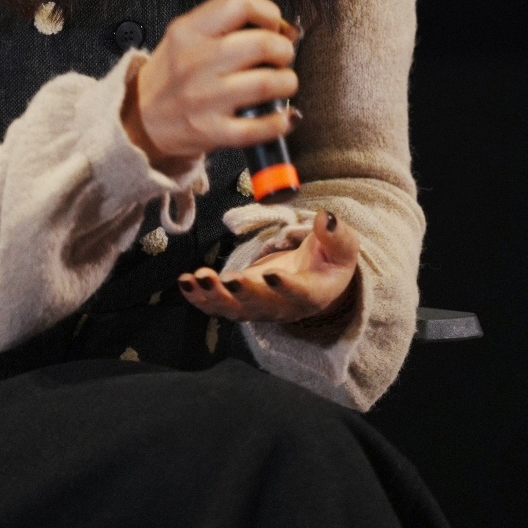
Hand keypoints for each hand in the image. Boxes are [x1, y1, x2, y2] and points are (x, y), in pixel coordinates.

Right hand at [122, 0, 298, 169]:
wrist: (140, 119)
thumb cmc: (171, 76)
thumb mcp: (187, 37)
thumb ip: (229, 27)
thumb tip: (287, 31)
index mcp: (189, 32)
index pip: (240, 4)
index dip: (269, 13)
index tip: (272, 26)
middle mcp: (196, 62)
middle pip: (262, 43)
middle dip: (283, 50)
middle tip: (280, 57)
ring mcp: (204, 98)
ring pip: (267, 83)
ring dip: (286, 82)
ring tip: (281, 84)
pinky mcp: (211, 131)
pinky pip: (260, 127)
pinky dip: (280, 121)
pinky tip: (280, 116)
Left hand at [178, 209, 356, 325]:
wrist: (316, 278)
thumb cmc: (329, 259)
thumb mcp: (342, 246)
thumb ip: (337, 235)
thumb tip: (326, 218)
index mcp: (314, 293)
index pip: (301, 295)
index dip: (287, 289)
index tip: (272, 276)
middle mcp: (284, 306)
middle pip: (262, 306)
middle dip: (242, 294)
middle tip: (227, 278)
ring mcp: (259, 307)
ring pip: (234, 309)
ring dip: (213, 296)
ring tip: (196, 278)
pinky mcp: (240, 302)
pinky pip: (217, 305)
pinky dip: (199, 297)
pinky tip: (185, 283)